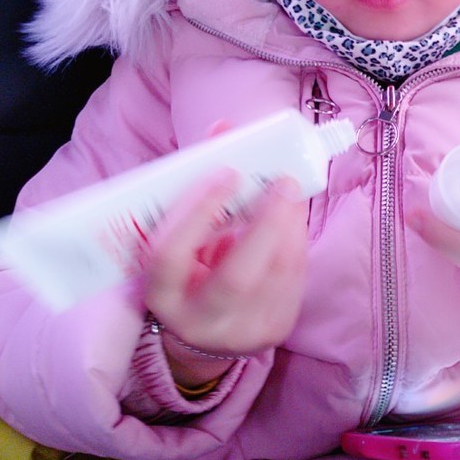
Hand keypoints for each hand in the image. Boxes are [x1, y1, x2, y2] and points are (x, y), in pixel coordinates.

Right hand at [143, 168, 307, 385]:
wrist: (205, 330)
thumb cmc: (189, 268)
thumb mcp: (180, 234)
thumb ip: (197, 186)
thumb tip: (225, 127)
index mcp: (160, 295)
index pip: (169, 256)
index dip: (196, 212)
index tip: (226, 171)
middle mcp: (198, 321)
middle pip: (235, 279)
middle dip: (265, 225)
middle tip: (282, 180)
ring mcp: (241, 332)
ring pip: (275, 277)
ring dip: (290, 225)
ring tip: (292, 189)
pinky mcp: (275, 330)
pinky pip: (294, 281)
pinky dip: (298, 241)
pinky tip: (296, 214)